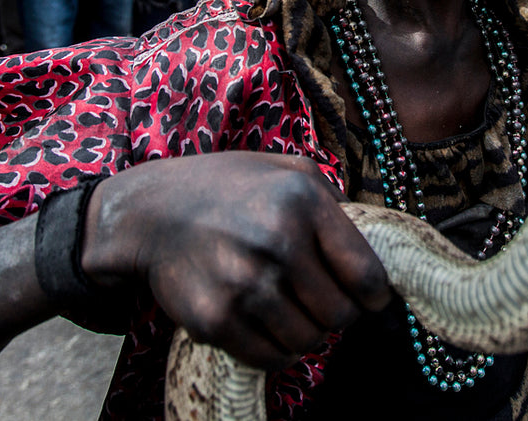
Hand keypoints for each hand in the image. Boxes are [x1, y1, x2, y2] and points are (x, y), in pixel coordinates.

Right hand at [82, 153, 390, 369]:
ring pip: (309, 340)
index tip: (368, 299)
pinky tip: (265, 322)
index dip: (375, 296)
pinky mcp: (216, 319)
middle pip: (341, 315)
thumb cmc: (227, 187)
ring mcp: (245, 284)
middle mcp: (277, 242)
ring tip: (288, 307)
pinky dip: (276, 348)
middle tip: (318, 300)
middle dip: (336, 313)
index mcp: (303, 202)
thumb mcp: (287, 170)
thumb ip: (334, 201)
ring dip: (306, 331)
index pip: (367, 276)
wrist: (150, 212)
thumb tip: (376, 247)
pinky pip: (271, 357)